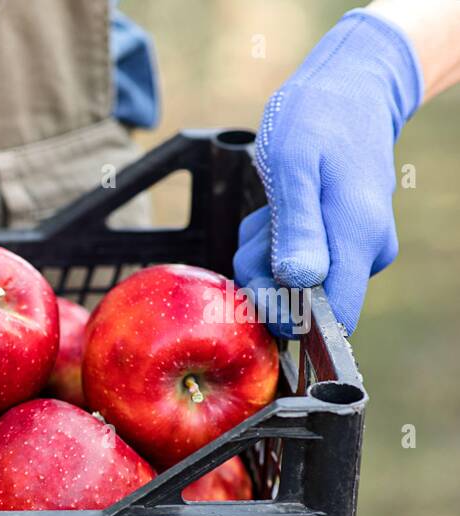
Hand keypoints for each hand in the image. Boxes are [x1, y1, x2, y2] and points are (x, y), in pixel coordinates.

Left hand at [233, 10, 421, 336]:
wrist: (349, 87)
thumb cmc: (317, 120)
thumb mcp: (293, 169)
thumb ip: (297, 228)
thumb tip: (300, 281)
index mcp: (358, 240)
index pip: (332, 320)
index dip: (288, 319)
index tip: (258, 287)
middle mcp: (365, 252)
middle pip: (302, 305)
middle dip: (264, 277)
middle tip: (261, 228)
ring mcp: (355, 247)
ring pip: (291, 282)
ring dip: (265, 254)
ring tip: (271, 211)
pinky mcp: (341, 241)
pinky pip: (294, 262)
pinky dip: (274, 243)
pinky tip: (277, 211)